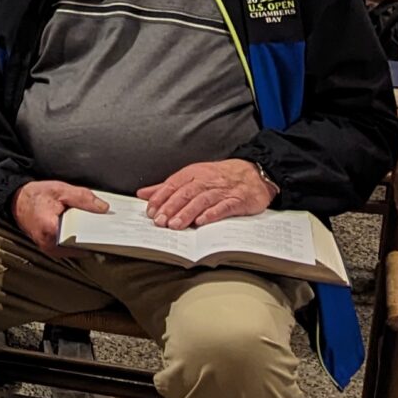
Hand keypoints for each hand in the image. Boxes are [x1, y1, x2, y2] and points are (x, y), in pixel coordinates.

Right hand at [11, 179, 108, 258]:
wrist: (17, 201)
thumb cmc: (36, 196)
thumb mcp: (60, 190)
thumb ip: (83, 198)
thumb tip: (103, 208)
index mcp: (52, 229)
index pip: (83, 237)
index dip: (98, 234)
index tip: (110, 230)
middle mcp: (50, 244)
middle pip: (81, 245)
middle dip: (94, 237)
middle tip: (106, 229)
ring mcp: (49, 249)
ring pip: (77, 249)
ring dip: (86, 240)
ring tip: (95, 230)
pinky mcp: (50, 249)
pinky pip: (70, 249)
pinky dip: (78, 241)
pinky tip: (83, 232)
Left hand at [135, 159, 274, 229]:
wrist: (254, 173)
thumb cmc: (219, 177)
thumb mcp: (192, 177)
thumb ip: (167, 187)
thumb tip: (143, 194)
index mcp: (193, 173)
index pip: (173, 185)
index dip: (160, 198)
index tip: (150, 211)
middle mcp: (206, 180)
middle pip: (185, 193)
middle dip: (171, 207)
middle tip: (159, 221)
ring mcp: (223, 190)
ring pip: (202, 201)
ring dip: (187, 213)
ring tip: (175, 225)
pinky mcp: (238, 200)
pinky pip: (224, 207)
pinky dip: (212, 214)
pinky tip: (201, 222)